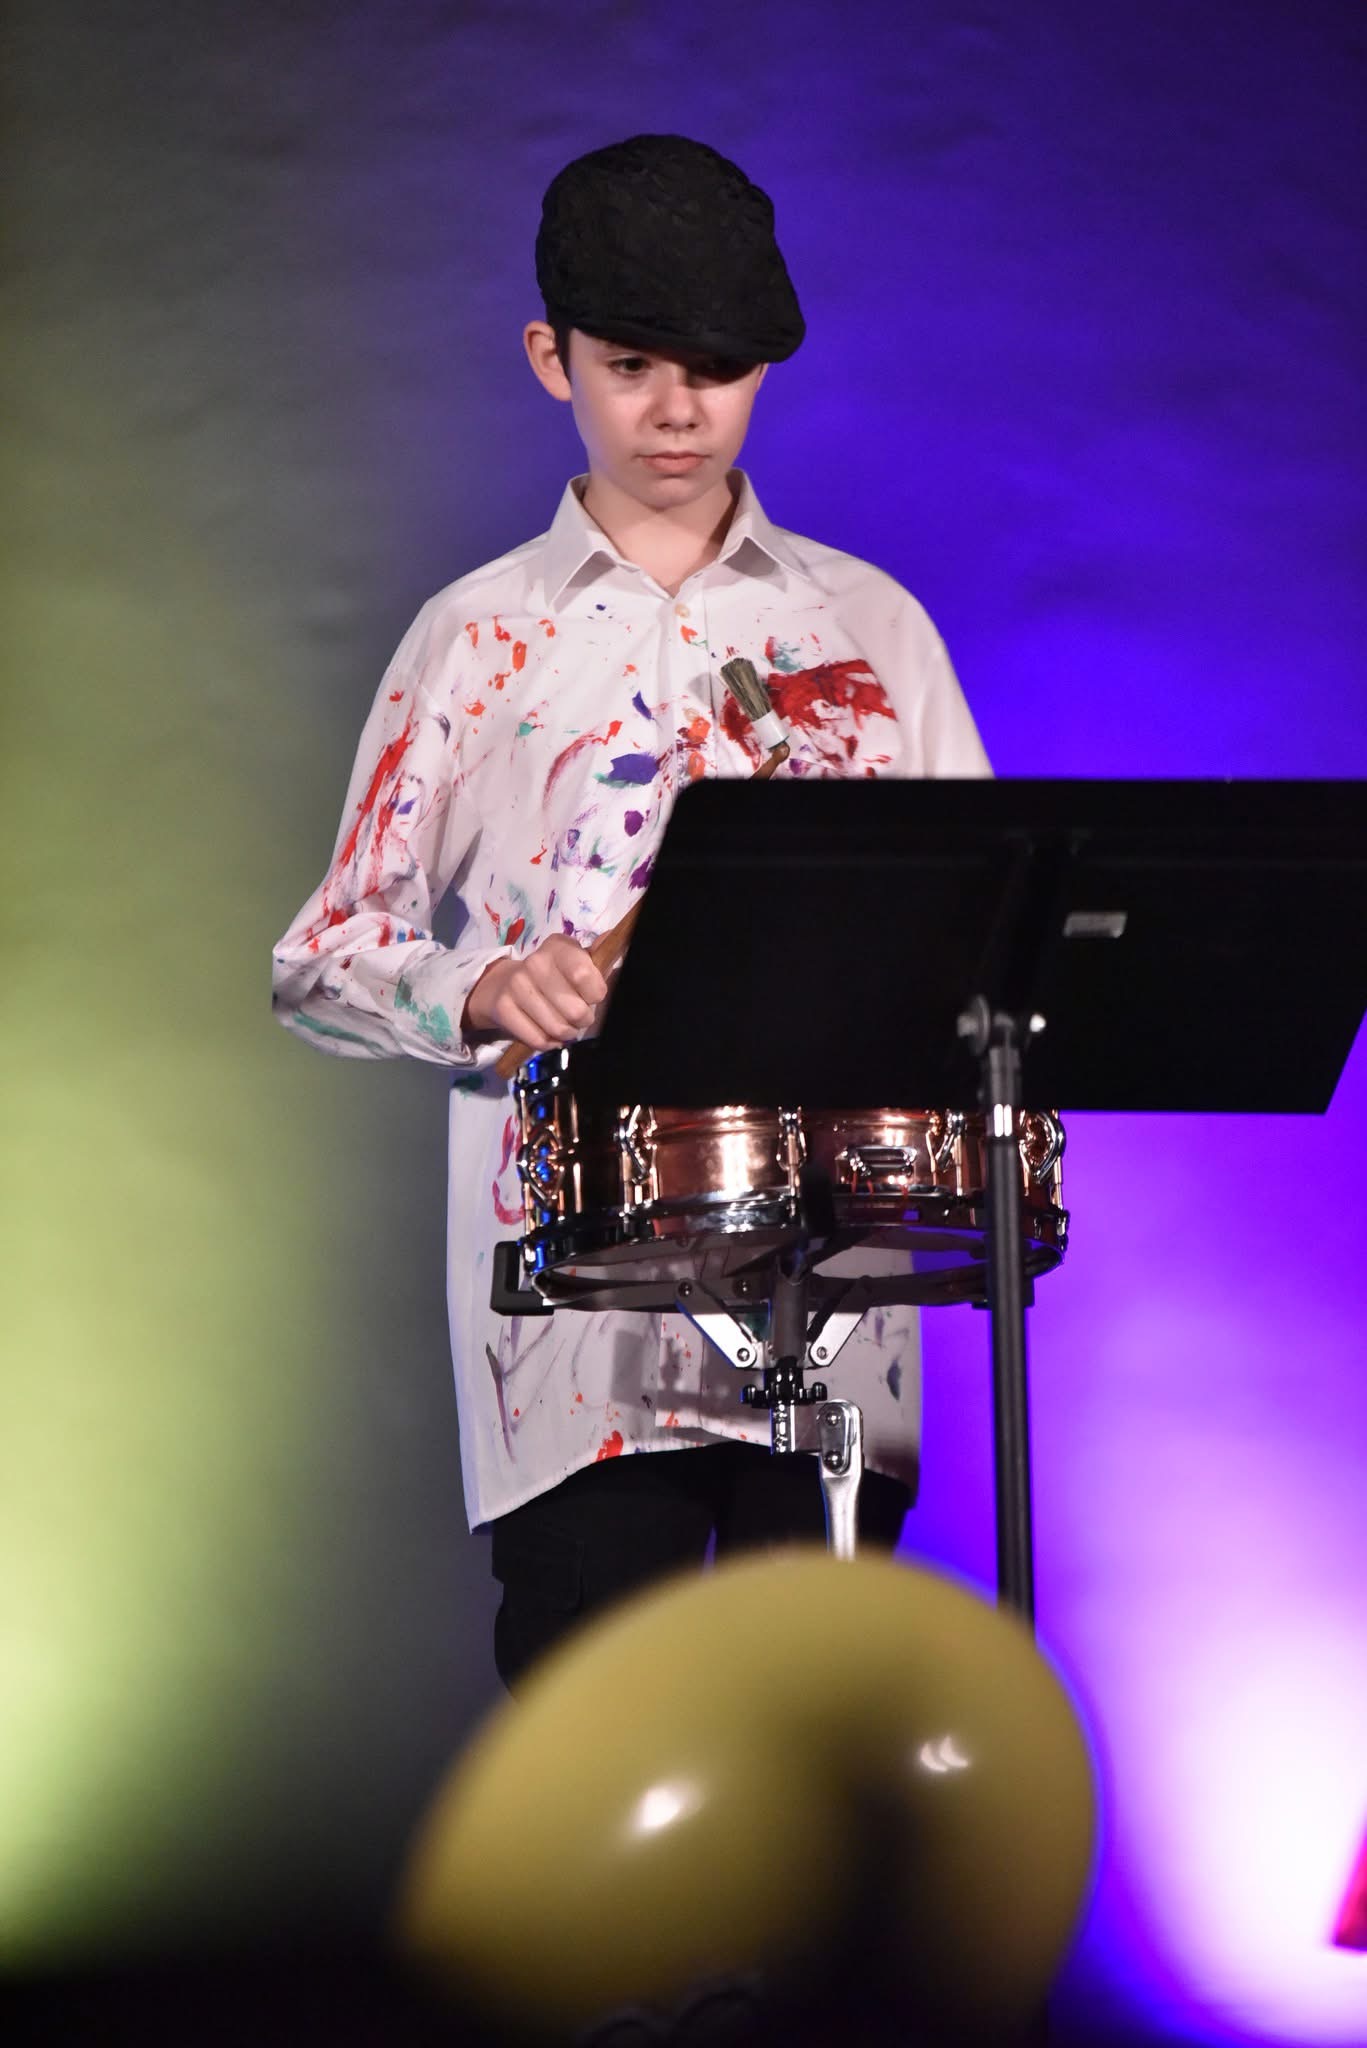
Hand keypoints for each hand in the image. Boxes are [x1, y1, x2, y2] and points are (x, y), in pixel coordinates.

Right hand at [463, 936, 608, 1049]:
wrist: (504, 986)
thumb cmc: (554, 976)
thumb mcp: (577, 963)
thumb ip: (598, 959)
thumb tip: (612, 937)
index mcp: (559, 946)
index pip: (583, 975)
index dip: (595, 993)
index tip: (593, 996)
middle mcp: (535, 962)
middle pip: (575, 1010)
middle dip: (583, 1019)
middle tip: (578, 1014)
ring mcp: (516, 985)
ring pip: (558, 1028)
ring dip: (567, 1033)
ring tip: (565, 1024)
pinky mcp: (502, 1008)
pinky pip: (538, 1039)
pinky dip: (549, 1042)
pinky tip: (548, 1032)